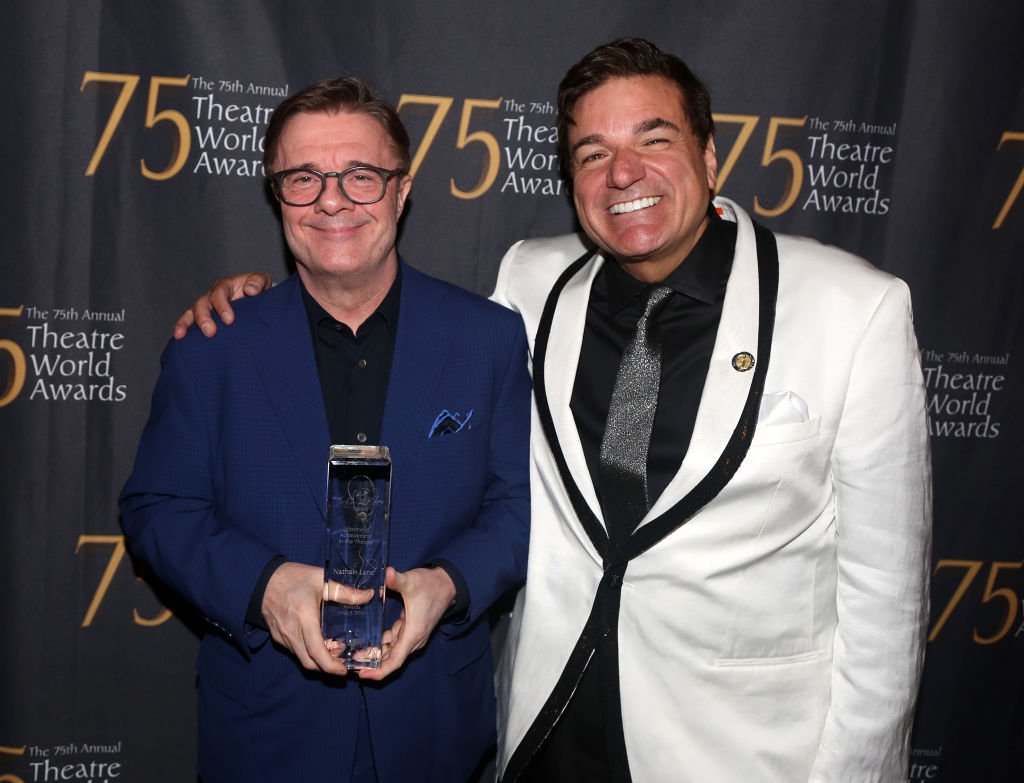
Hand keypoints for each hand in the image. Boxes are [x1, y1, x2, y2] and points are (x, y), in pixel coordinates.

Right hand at [173, 272, 271, 338]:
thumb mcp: (262, 282)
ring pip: (191, 313)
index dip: (222, 306)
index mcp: (225, 286)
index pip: (219, 293)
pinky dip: (182, 328)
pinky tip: (179, 338)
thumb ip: (258, 282)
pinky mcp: (204, 319)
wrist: (256, 300)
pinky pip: (188, 323)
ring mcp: (206, 308)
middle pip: (202, 304)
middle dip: (204, 318)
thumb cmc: (257, 290)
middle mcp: (212, 296)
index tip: (229, 320)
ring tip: (183, 335)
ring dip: (187, 324)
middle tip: (211, 332)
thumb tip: (250, 290)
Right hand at [261, 561, 371, 673]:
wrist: (265, 580)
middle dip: (327, 668)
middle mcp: (292, 632)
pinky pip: (295, 651)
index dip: (331, 665)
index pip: (316, 651)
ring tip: (334, 652)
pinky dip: (308, 654)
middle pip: (310, 662)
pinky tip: (319, 644)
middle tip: (344, 663)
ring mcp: (283, 636)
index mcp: (304, 618)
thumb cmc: (294, 577)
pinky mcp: (278, 637)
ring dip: (318, 661)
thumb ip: (346, 591)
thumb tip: (369, 596)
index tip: (344, 671)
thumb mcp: (322, 579)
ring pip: (302, 658)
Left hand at [358, 566, 455, 681]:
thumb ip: (397, 579)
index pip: (395, 661)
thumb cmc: (431, 585)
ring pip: (392, 652)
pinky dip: (382, 645)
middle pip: (391, 659)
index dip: (378, 671)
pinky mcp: (410, 630)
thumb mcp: (412, 581)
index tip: (361, 675)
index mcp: (413, 633)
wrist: (447, 584)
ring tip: (354, 655)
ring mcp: (412, 635)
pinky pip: (394, 643)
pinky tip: (368, 644)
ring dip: (375, 655)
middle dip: (372, 664)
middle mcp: (413, 639)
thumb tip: (387, 572)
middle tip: (350, 663)